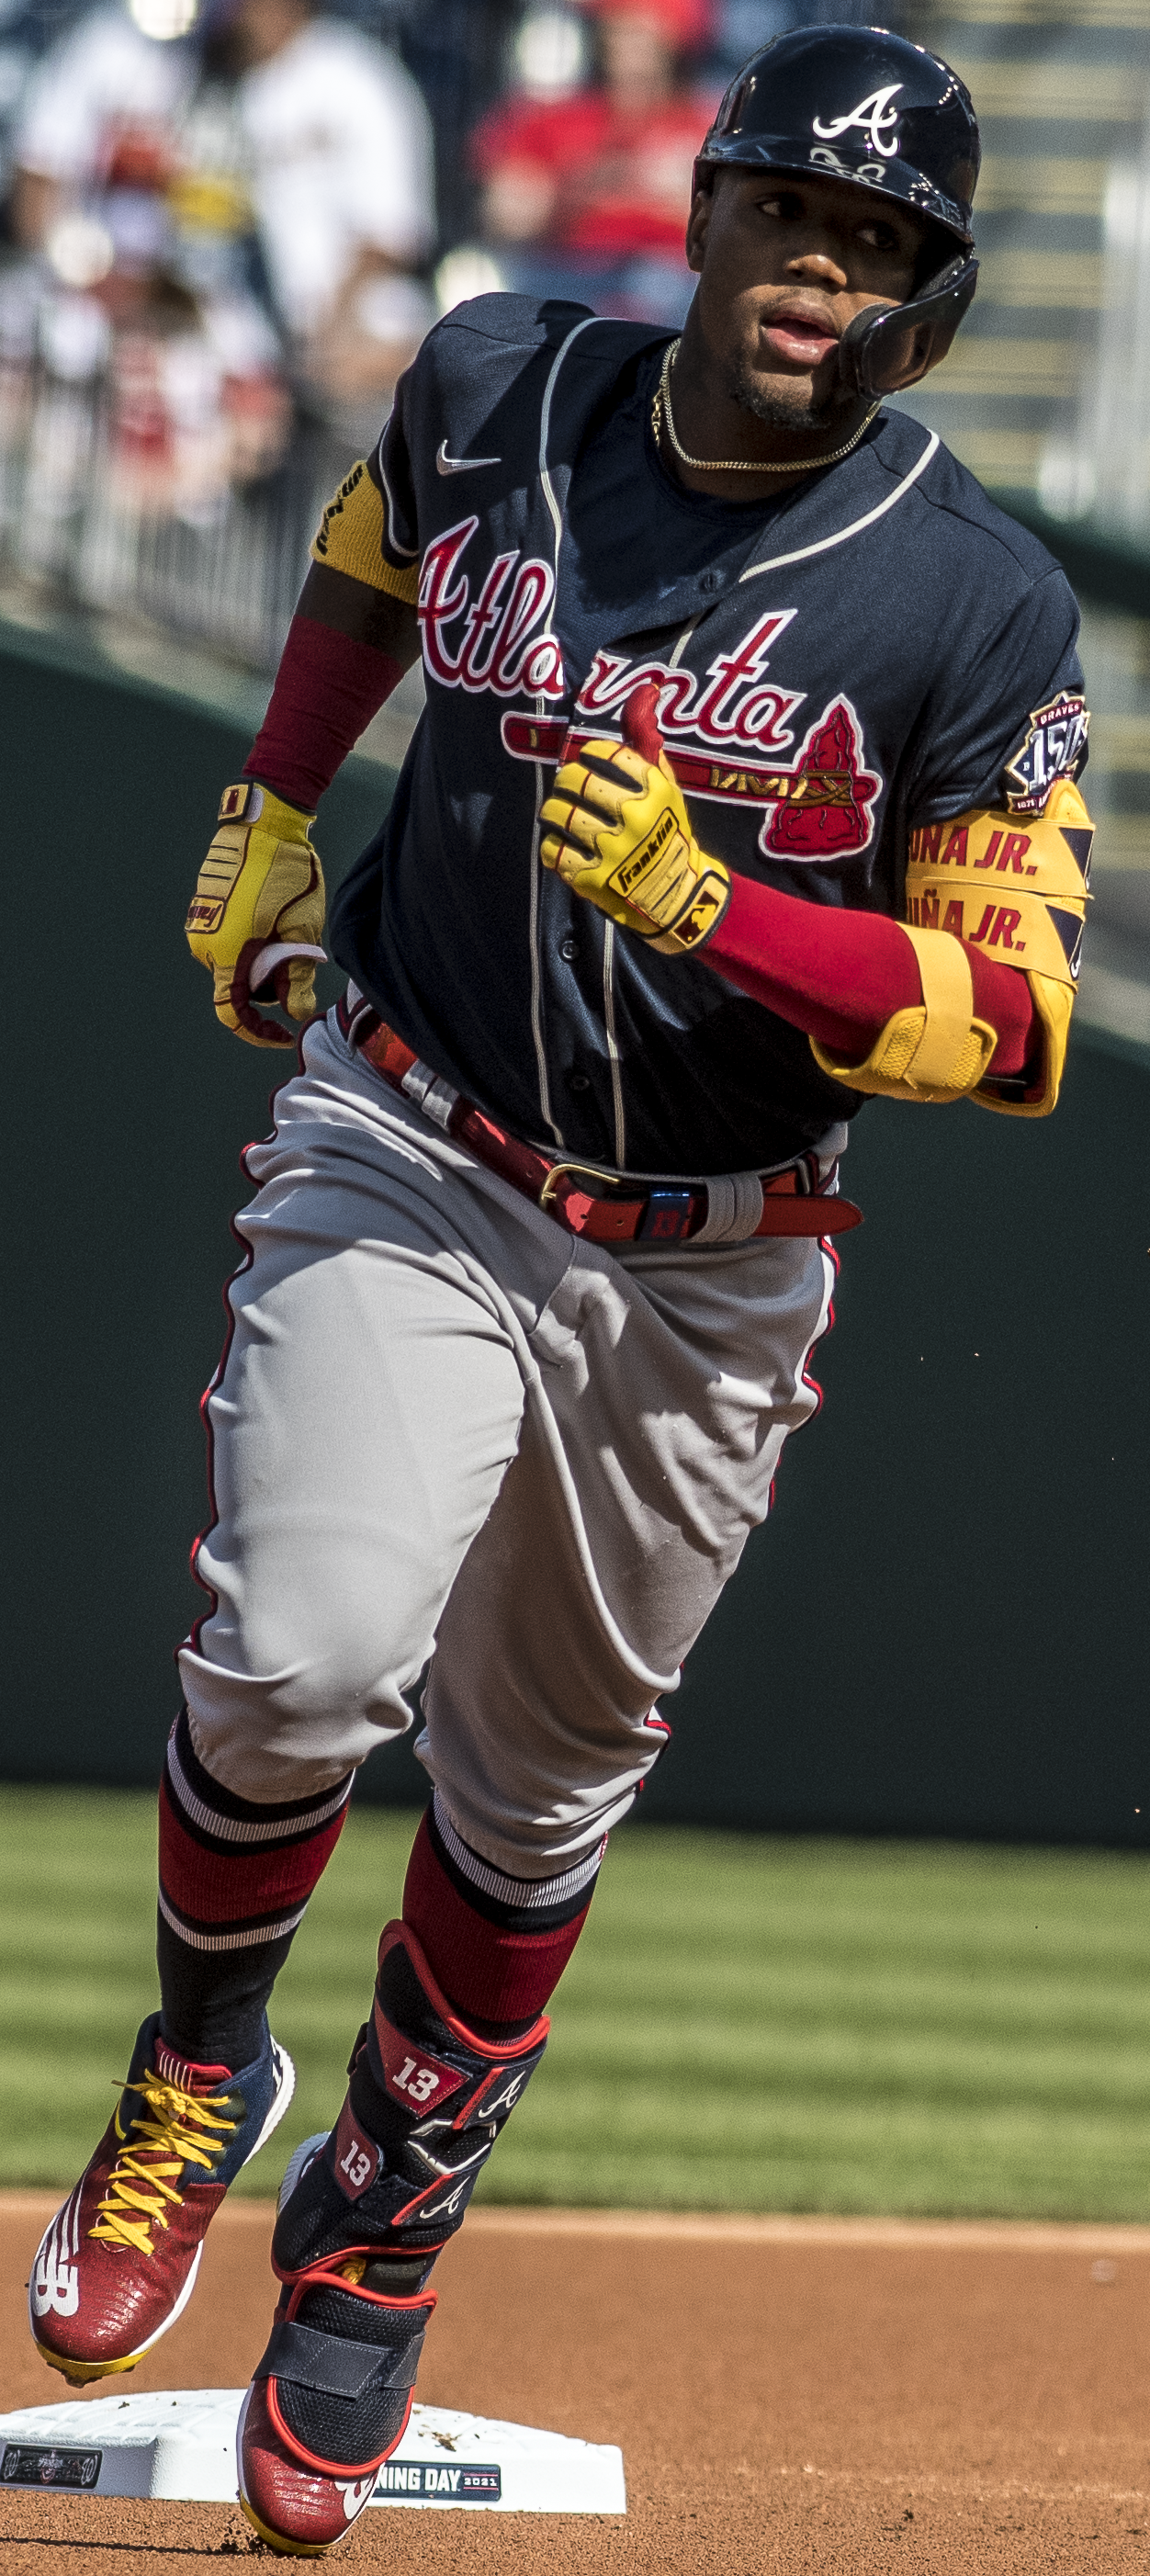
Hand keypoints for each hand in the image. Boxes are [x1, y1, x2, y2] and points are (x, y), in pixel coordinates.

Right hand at [185, 783, 326, 1047]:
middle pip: (236, 988)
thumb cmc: (286, 871)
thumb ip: (298, 975)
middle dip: (268, 984)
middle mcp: (205, 943)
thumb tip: (298, 1013)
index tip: (282, 1035)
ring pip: (233, 965)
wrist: (262, 824)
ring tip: (286, 928)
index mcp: (228, 951)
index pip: (232, 1012)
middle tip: (298, 955)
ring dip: (260, 962)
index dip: (257, 1033)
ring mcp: (200, 925)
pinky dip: (250, 944)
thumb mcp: (302, 927)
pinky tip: (271, 918)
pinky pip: (226, 943)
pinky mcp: (202, 911)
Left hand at [539, 686, 729, 954]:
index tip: (594, 763)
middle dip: (566, 780)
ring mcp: (611, 851)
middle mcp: (633, 818)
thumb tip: (646, 688)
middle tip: (569, 787)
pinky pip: (551, 850)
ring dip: (554, 810)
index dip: (592, 755)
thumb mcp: (666, 785)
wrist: (678, 897)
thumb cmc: (668, 832)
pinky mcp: (592, 879)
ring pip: (557, 813)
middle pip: (574, 780)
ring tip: (562, 813)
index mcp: (653, 789)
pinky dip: (552, 846)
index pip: (605, 752)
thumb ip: (647, 739)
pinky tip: (564, 845)